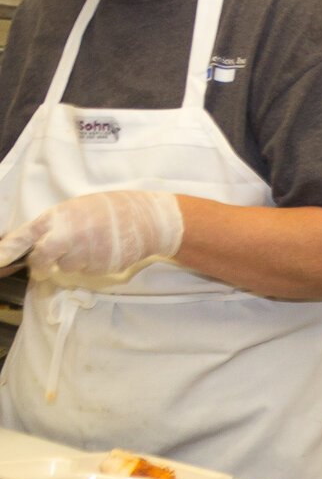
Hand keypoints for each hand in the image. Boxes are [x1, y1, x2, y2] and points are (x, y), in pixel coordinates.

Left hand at [0, 191, 182, 276]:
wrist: (150, 219)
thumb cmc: (113, 209)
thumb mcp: (80, 208)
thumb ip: (57, 224)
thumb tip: (36, 242)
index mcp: (60, 216)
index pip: (24, 236)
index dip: (7, 250)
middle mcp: (70, 235)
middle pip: (41, 259)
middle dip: (41, 264)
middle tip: (48, 263)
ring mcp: (87, 252)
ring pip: (67, 266)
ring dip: (74, 260)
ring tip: (94, 244)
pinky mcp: (101, 266)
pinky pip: (88, 270)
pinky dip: (94, 263)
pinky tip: (107, 249)